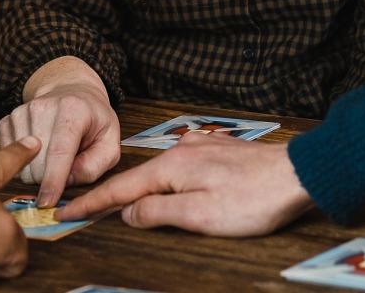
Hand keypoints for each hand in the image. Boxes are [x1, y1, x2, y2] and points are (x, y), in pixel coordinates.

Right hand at [0, 57, 119, 207]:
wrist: (71, 92)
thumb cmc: (93, 121)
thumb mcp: (109, 143)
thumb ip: (94, 166)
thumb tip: (67, 181)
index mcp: (73, 110)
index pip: (59, 151)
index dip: (53, 180)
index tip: (47, 202)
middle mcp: (42, 107)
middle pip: (37, 162)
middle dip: (50, 178)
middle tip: (66, 167)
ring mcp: (21, 112)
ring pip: (20, 164)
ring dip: (37, 170)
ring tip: (53, 156)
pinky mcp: (7, 120)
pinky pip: (8, 157)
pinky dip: (23, 162)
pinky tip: (38, 152)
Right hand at [55, 131, 313, 235]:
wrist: (299, 173)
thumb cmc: (254, 199)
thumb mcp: (200, 216)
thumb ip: (158, 213)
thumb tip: (127, 213)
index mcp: (170, 168)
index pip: (119, 190)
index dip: (91, 204)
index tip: (65, 212)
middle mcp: (180, 152)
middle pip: (137, 179)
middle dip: (111, 196)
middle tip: (86, 210)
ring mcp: (200, 148)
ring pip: (160, 172)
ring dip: (139, 188)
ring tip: (123, 202)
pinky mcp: (218, 151)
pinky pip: (180, 165)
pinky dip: (165, 178)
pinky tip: (170, 180)